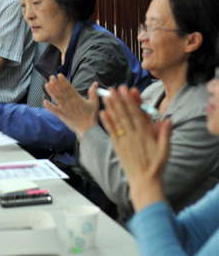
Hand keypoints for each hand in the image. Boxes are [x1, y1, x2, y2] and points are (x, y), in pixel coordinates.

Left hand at [43, 74, 99, 139]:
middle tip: (51, 77)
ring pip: (56, 98)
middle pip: (61, 91)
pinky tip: (44, 101)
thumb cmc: (91, 116)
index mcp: (77, 98)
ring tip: (46, 85)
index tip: (59, 75)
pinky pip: (54, 109)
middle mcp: (70, 102)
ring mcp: (65, 108)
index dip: (63, 81)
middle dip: (56, 83)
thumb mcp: (94, 103)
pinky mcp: (62, 115)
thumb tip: (95, 84)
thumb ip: (93, 92)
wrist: (87, 128)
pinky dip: (49, 106)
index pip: (69, 87)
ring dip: (51, 91)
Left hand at [99, 86, 171, 210]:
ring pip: (117, 121)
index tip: (128, 90)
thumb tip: (167, 120)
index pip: (138, 114)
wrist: (145, 181)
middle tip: (114, 88)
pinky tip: (102, 113)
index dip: (132, 101)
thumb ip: (165, 134)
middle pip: (125, 114)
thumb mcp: (165, 149)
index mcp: (146, 134)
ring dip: (111, 108)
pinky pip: (111, 132)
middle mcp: (134, 136)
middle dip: (120, 100)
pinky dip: (107, 122)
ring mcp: (125, 141)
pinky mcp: (118, 147)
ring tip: (106, 96)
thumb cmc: (156, 166)